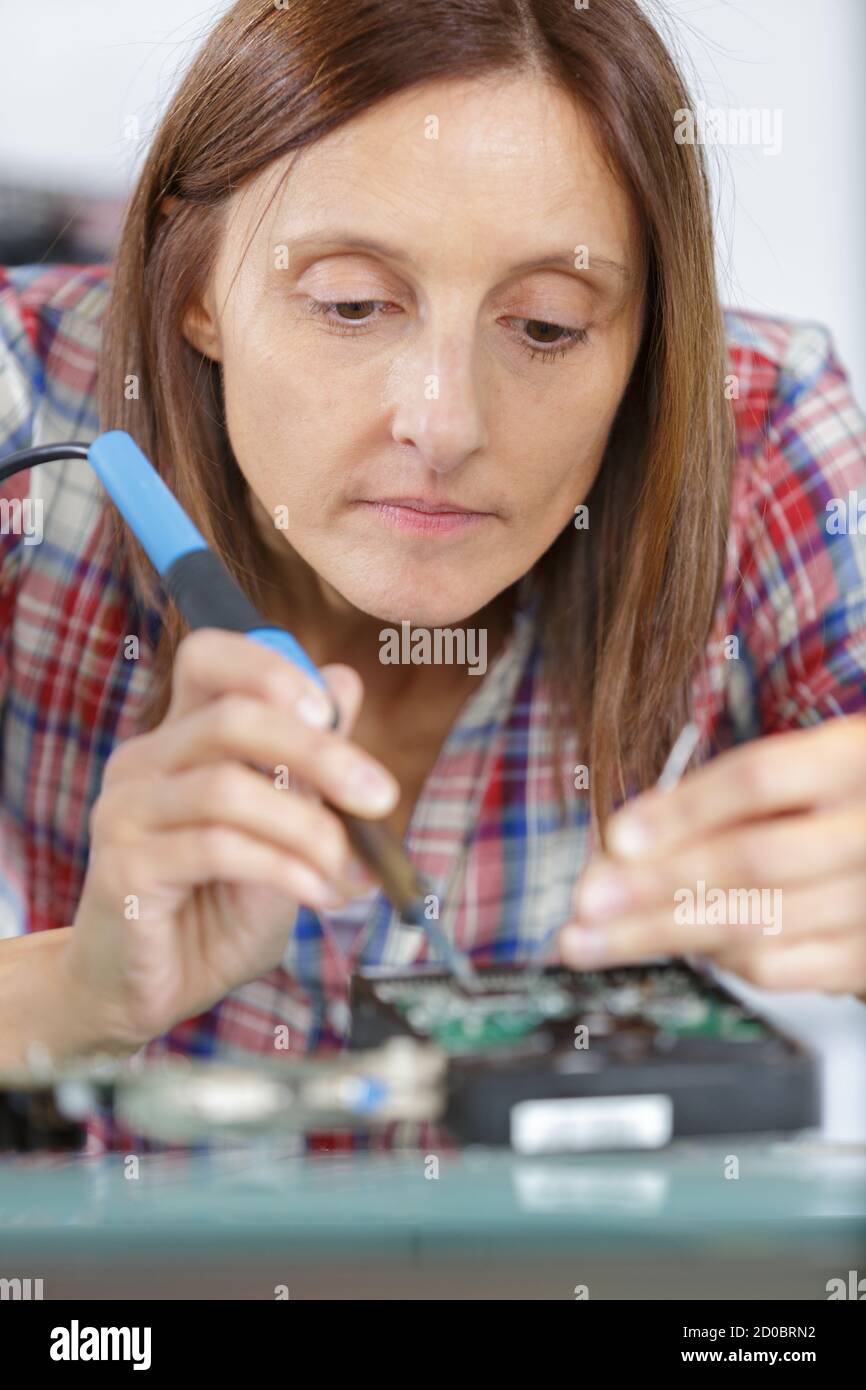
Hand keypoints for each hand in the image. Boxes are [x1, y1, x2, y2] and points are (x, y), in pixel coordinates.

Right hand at [65, 628, 398, 1049]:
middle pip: (233, 717)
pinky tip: (319, 895)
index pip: (208, 656)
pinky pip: (216, 847)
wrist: (153, 993)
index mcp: (181, 737)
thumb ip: (307, 766)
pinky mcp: (124, 866)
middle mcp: (145, 761)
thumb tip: (345, 682)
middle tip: (380, 798)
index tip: (332, 713)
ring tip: (349, 873)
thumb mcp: (284, 833)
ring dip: (310, 829)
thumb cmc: (218, 910)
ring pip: (228, 787)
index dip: (272, 668)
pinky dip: (285, 868)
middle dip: (322, 754)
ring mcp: (125, 810)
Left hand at [559, 715, 865, 993]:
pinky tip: (681, 943)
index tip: (617, 838)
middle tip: (586, 904)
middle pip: (750, 862)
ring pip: (755, 924)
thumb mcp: (801, 765)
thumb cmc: (839, 796)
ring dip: (663, 932)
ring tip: (601, 937)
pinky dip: (717, 959)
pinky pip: (777, 968)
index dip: (683, 810)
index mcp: (851, 759)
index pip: (757, 780)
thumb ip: (722, 797)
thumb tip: (624, 843)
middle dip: (654, 887)